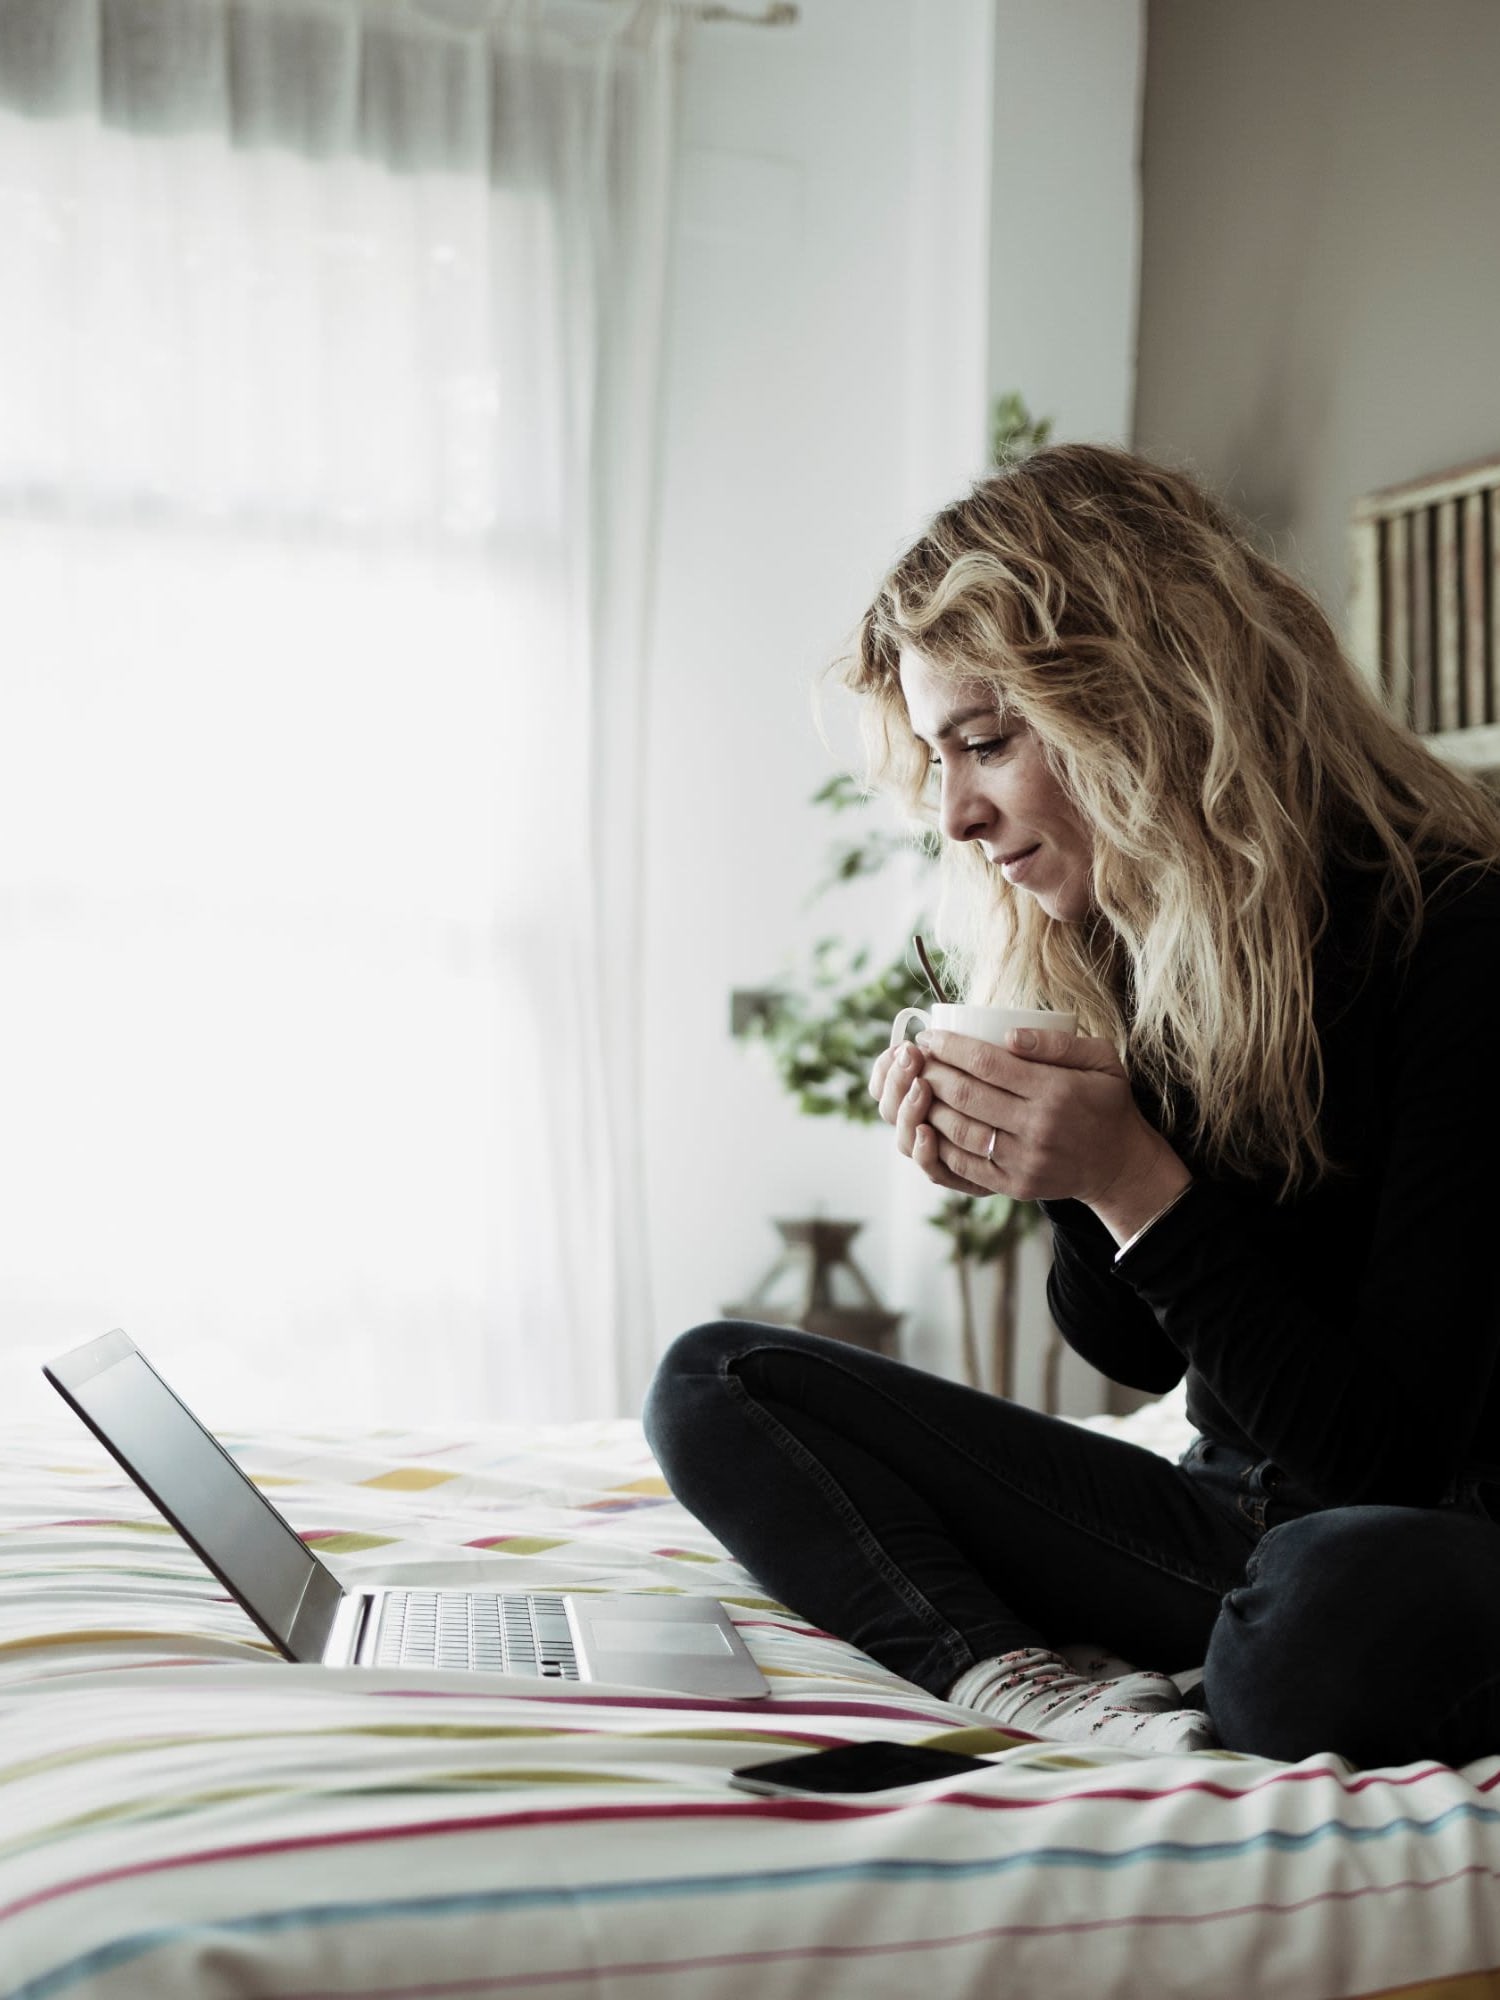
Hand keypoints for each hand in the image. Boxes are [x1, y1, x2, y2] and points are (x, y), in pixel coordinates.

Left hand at [888, 1026, 1189, 1233]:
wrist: (1119, 1164)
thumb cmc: (1106, 1102)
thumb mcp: (1101, 1060)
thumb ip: (1057, 1043)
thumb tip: (1008, 1034)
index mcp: (1055, 1091)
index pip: (988, 1064)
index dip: (950, 1048)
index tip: (929, 1037)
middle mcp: (1037, 1127)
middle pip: (966, 1096)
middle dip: (932, 1073)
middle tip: (914, 1059)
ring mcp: (1024, 1160)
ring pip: (959, 1131)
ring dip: (929, 1107)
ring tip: (916, 1088)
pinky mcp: (1014, 1184)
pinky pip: (964, 1165)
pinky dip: (939, 1144)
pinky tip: (927, 1124)